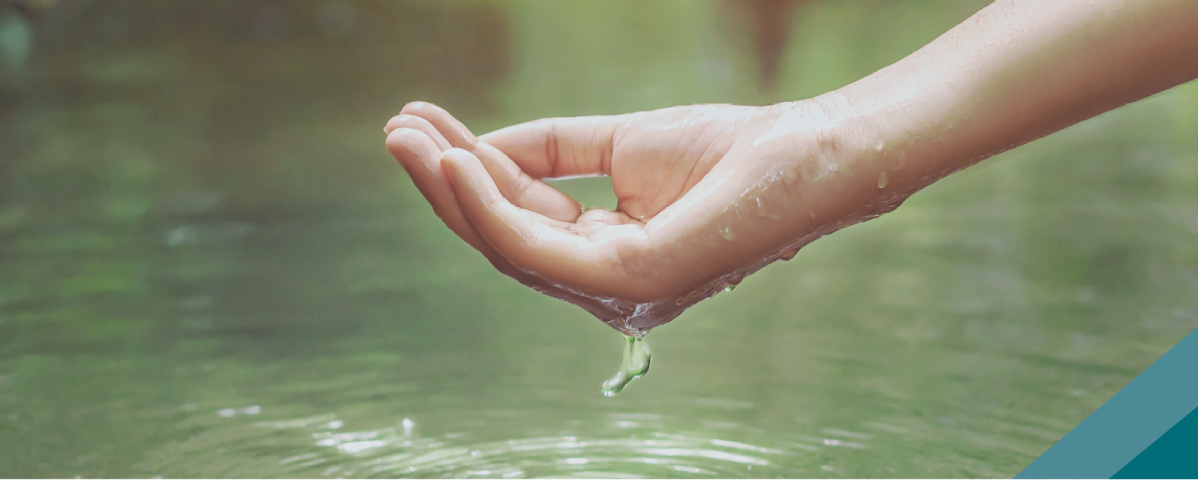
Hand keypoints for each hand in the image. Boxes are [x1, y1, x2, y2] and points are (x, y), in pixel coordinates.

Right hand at [383, 100, 870, 333]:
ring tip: (407, 139)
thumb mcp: (619, 144)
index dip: (467, 173)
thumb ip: (551, 151)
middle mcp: (606, 286)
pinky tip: (458, 162)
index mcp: (607, 257)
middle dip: (443, 184)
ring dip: (450, 191)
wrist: (804, 152)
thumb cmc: (729, 151)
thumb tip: (477, 149)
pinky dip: (489, 205)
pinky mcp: (628, 281)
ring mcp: (617, 292)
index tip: (419, 122)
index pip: (520, 218)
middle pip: (502, 238)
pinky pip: (537, 246)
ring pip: (507, 246)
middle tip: (394, 129)